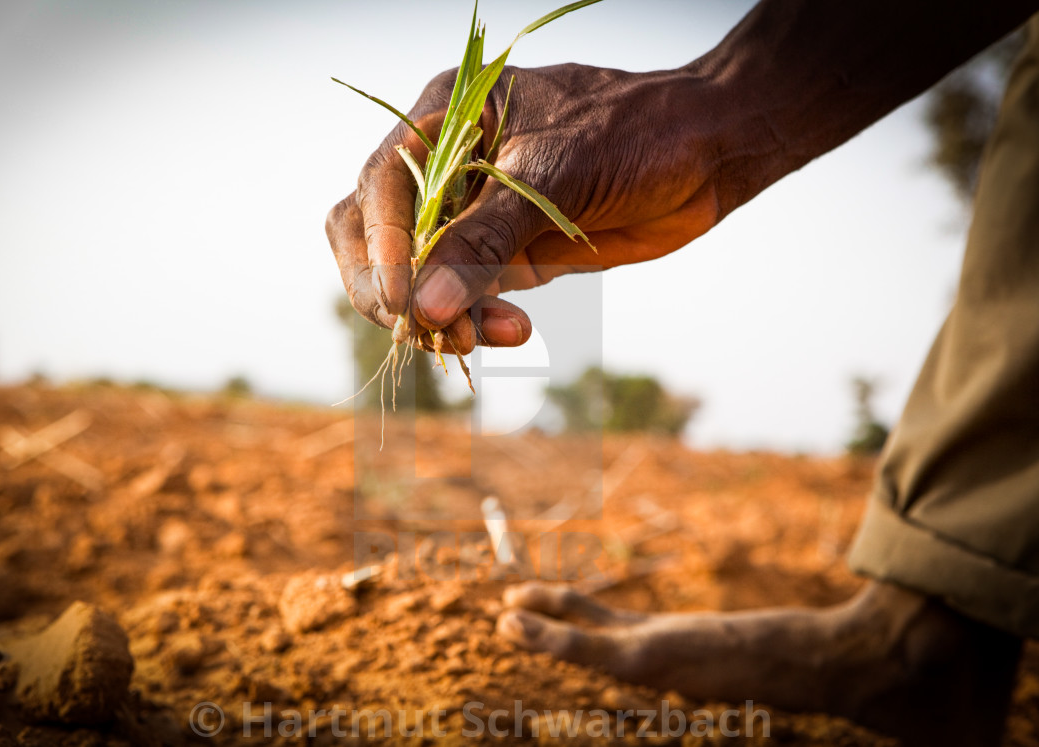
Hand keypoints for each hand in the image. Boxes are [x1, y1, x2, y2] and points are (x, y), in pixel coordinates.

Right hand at [326, 63, 746, 351]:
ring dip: (439, 316)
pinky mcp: (503, 254)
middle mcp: (446, 166)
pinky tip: (517, 331)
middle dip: (392, 289)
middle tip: (427, 331)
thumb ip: (484, 241)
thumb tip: (424, 308)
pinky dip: (476, 322)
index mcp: (444, 117)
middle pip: (374, 234)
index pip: (379, 185)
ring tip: (486, 338)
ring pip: (417, 276)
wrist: (707, 152)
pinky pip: (464, 297)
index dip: (382, 246)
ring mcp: (472, 214)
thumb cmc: (635, 134)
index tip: (405, 301)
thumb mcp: (554, 177)